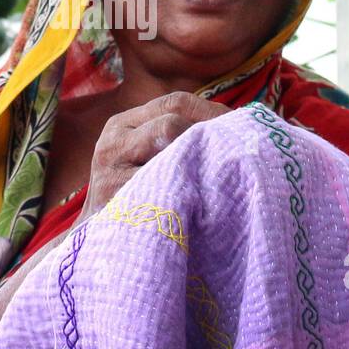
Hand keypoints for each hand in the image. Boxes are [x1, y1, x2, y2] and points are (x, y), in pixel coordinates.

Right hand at [80, 91, 229, 218]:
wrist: (106, 245)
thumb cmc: (140, 197)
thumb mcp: (149, 158)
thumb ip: (178, 137)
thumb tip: (236, 123)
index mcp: (124, 124)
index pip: (175, 102)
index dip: (212, 112)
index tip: (242, 127)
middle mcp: (113, 141)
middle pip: (171, 121)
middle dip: (207, 136)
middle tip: (235, 155)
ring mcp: (109, 170)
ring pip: (166, 148)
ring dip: (196, 163)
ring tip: (216, 180)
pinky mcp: (113, 199)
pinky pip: (160, 186)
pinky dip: (184, 192)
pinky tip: (199, 203)